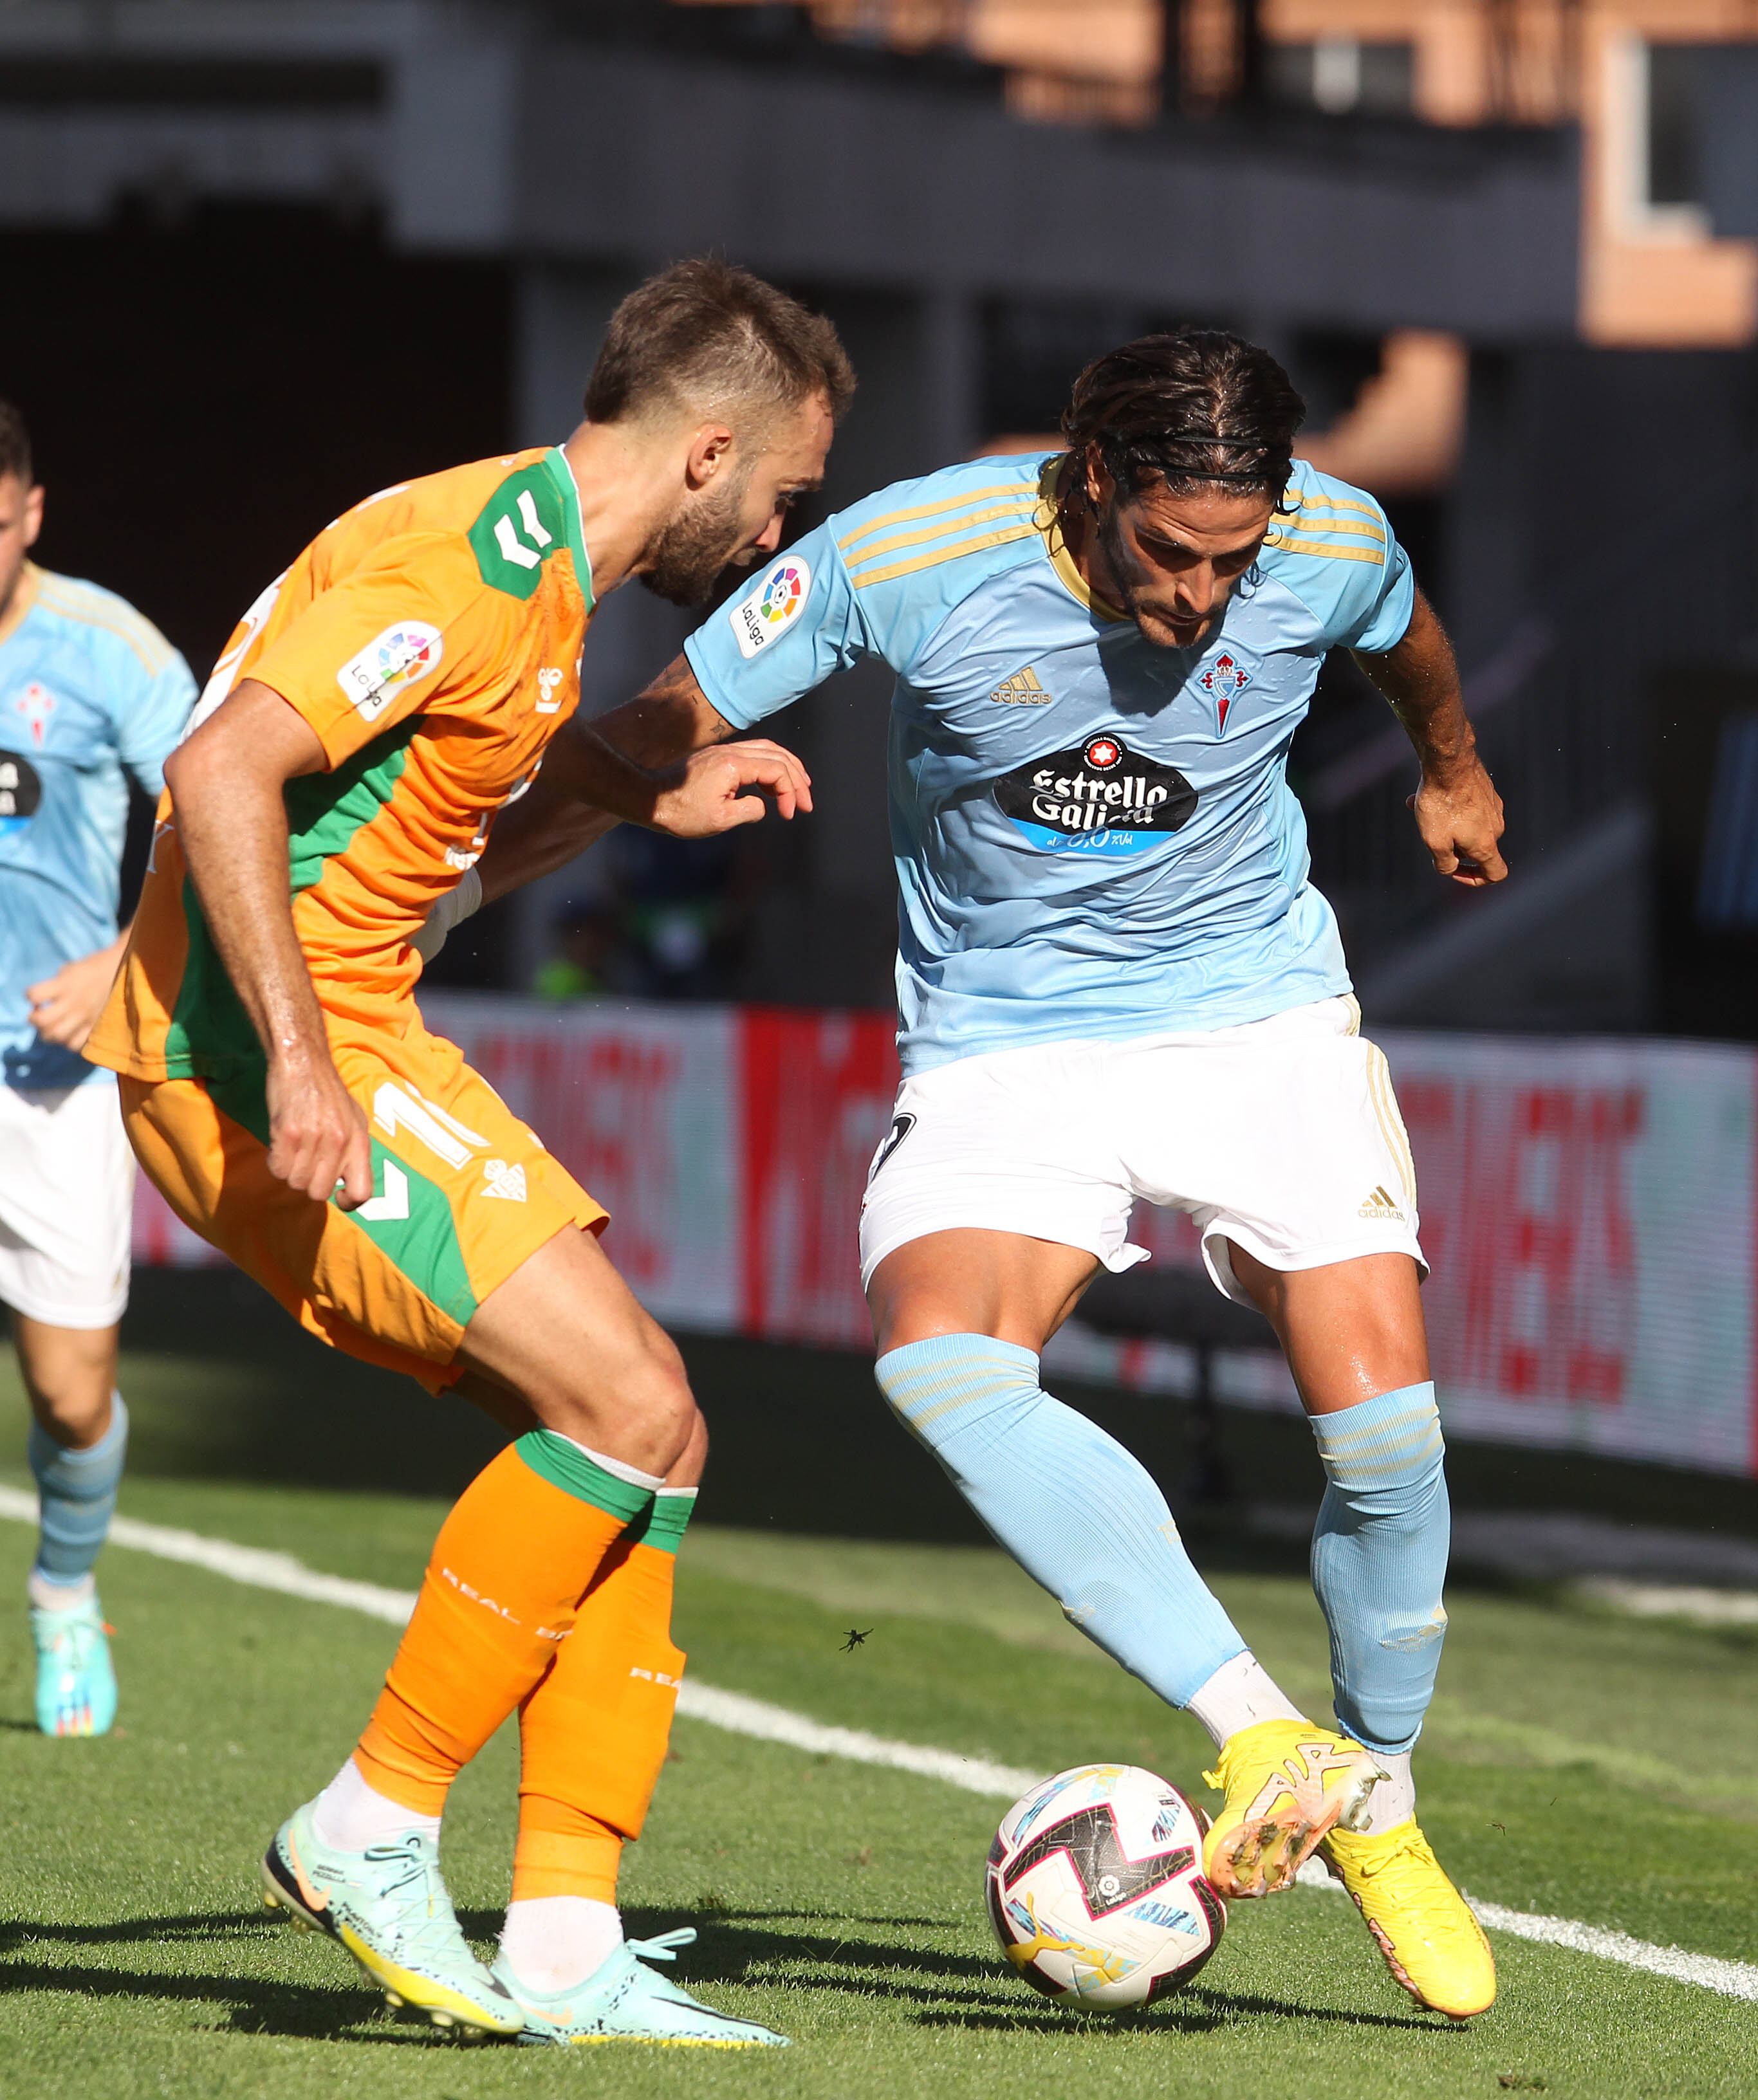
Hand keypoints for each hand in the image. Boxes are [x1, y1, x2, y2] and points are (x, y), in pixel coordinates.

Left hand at [26, 939, 126, 1050]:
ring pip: (57, 1035)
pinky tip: (70, 1034)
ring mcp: (85, 1016)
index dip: (30, 996)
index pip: (35, 995)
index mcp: (65, 985)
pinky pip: (76, 1043)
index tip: (37, 997)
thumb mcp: (71, 969)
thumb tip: (45, 999)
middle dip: (35, 1020)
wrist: (125, 970)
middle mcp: (72, 1002)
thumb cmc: (95, 966)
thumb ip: (56, 984)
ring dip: (49, 1033)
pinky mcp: (95, 1026)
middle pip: (43, 1021)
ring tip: (53, 1027)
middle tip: (40, 1015)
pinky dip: (68, 1042)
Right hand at [265, 1044, 373, 1207]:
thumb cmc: (327, 1093)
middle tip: (306, 1162)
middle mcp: (339, 1142)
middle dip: (310, 1183)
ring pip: (296, 1183)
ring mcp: (313, 1139)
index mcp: (359, 1141)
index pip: (363, 1192)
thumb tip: (348, 1184)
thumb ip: (353, 1152)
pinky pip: (277, 1169)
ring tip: (294, 1148)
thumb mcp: (354, 1120)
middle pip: (319, 1192)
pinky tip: (280, 1144)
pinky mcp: (287, 1133)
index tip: (337, 1196)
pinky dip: (275, 1162)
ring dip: (291, 1171)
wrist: (302, 1061)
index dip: (349, 1203)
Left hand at [648, 740, 813, 837]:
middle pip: (778, 756)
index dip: (790, 792)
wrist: (650, 799)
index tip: (789, 815)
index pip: (777, 771)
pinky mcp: (719, 758)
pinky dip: (770, 767)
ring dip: (787, 768)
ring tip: (800, 787)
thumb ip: (749, 810)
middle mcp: (732, 752)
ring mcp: (725, 752)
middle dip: (797, 779)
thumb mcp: (719, 820)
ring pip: (768, 750)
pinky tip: (772, 787)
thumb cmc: (681, 812)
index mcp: (734, 765)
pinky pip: (754, 755)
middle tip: (807, 803)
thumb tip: (763, 805)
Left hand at [1408, 758, 1506, 887]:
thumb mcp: (1435, 842)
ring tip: (1419, 810)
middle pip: (1475, 848)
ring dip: (1444, 823)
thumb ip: (1444, 863)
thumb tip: (1450, 868)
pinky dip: (1447, 807)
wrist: (1449, 763)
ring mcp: (1492, 807)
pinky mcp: (1486, 791)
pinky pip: (1466, 807)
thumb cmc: (1441, 804)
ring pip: (1466, 824)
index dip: (1476, 880)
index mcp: (1486, 844)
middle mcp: (1496, 827)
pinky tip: (1422, 795)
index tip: (1455, 870)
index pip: (1496, 873)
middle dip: (1450, 845)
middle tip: (1427, 833)